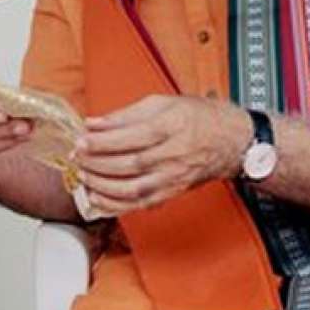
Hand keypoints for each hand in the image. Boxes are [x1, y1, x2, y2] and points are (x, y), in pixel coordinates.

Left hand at [72, 95, 249, 215]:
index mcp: (171, 126)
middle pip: (129, 164)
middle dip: (96, 163)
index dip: (102, 141)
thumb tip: (94, 123)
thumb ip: (125, 114)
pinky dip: (116, 206)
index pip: (131, 137)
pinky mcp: (172, 192)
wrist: (231, 141)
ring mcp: (173, 177)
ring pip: (133, 189)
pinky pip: (141, 204)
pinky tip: (98, 199)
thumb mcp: (163, 103)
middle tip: (77, 158)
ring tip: (83, 176)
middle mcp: (173, 155)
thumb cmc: (199, 118)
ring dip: (102, 186)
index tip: (81, 140)